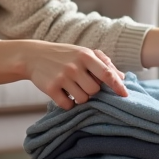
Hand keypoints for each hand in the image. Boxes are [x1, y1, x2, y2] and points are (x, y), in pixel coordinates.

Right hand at [0, 40, 127, 109]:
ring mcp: (62, 77)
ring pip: (83, 99)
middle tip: (83, 84)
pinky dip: (68, 104)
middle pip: (95, 90)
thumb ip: (104, 63)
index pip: (106, 73)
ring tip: (72, 88)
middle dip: (92, 91)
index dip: (117, 86)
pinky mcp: (50, 88)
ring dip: (80, 98)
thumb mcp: (84, 53)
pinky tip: (63, 94)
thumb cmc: (65, 55)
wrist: (34, 56)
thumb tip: (122, 78)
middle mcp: (74, 66)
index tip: (125, 95)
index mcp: (85, 55)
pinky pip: (67, 105)